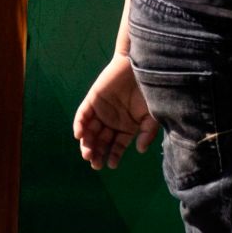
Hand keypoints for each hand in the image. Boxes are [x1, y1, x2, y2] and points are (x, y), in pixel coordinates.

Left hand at [73, 54, 156, 168]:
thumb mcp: (152, 115)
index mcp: (127, 127)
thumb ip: (147, 133)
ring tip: (87, 154)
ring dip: (87, 143)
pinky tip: (79, 136)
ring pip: (90, 131)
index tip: (110, 165)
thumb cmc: (150, 91)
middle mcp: (112, 121)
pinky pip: (83, 114)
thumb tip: (140, 150)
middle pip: (101, 141)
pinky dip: (80, 125)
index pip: (117, 145)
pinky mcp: (93, 99)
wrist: (142, 67)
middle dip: (97, 153)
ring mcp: (101, 111)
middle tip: (94, 164)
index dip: (113, 155)